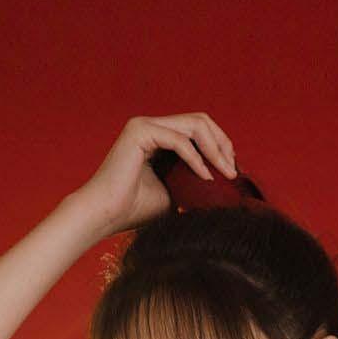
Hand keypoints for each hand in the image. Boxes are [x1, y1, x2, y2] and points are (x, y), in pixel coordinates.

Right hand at [70, 113, 237, 238]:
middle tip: (233, 172)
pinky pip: (179, 140)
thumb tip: (225, 188)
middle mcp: (151, 125)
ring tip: (226, 173)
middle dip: (222, 144)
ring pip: (194, 125)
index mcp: (158, 136)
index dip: (220, 146)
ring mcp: (145, 125)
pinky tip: (206, 177)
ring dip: (215, 149)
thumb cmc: (134, 211)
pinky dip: (196, 159)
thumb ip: (194, 183)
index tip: (232, 172)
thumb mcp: (175, 194)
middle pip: (201, 121)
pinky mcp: (140, 131)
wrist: (104, 217)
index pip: (199, 130)